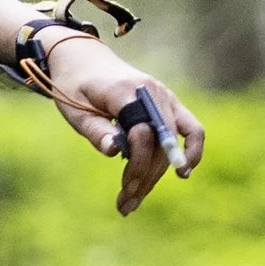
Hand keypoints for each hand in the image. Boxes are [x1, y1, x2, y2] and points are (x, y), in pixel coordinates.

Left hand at [37, 35, 204, 215]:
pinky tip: (183, 173)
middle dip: (145, 177)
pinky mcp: (169, 103)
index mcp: (125, 91)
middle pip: (160, 142)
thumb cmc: (74, 85)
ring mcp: (164, 97)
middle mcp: (152, 92)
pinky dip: (190, 150)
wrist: (84, 59)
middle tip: (125, 206)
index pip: (141, 131)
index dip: (137, 161)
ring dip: (158, 174)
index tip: (124, 187)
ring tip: (135, 200)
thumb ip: (95, 130)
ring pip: (173, 142)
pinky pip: (190, 128)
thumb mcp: (74, 109)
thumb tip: (115, 152)